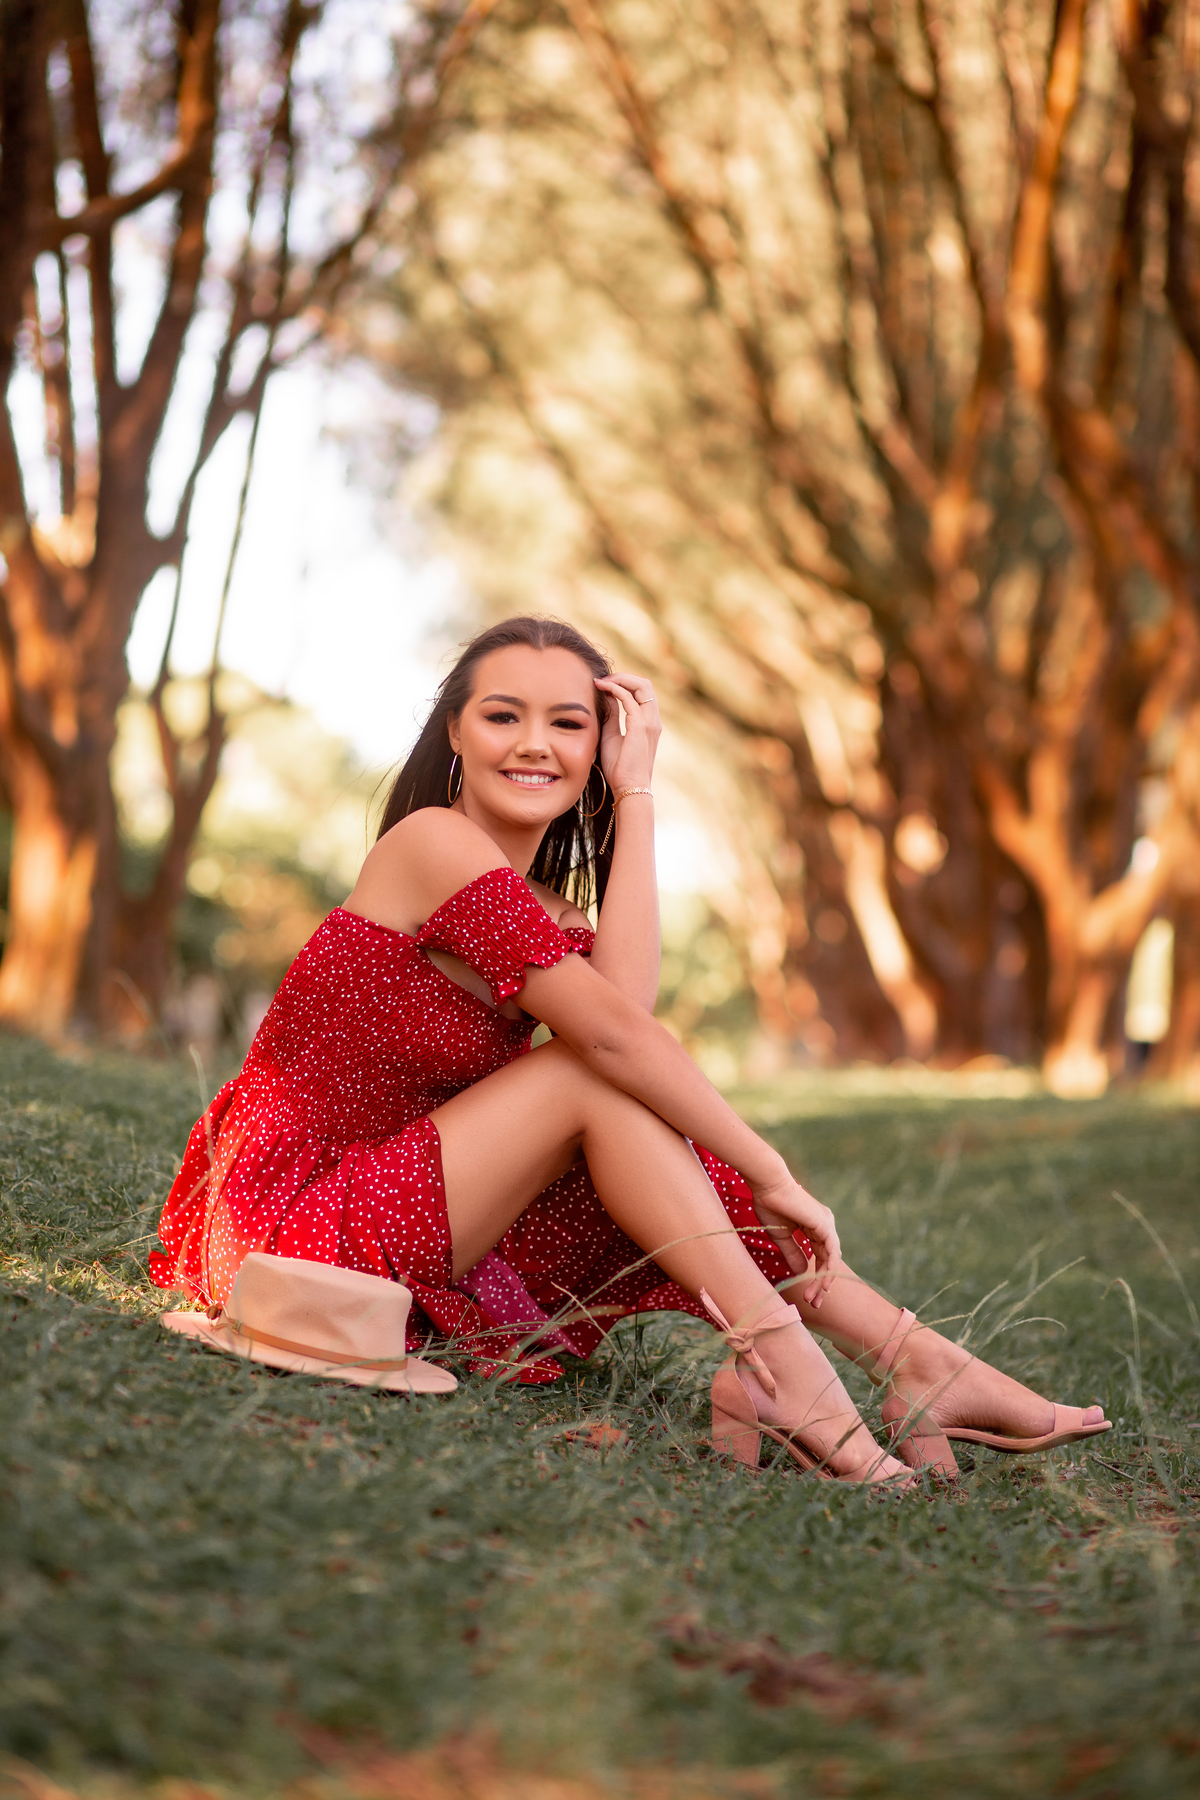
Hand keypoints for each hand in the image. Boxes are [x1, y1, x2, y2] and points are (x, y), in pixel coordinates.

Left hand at [594, 673, 660, 794]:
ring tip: (601, 681)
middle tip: (602, 679)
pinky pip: (629, 698)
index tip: (603, 684)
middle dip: (623, 677)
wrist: (629, 788)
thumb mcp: (611, 736)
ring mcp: (649, 722)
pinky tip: (601, 689)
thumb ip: (612, 716)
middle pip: (645, 684)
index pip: (641, 693)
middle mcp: (653, 720)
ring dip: (620, 679)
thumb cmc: (619, 768)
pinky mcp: (641, 726)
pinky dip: (615, 689)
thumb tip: (606, 697)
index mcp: (648, 723)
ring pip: (641, 686)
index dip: (624, 684)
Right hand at [750, 1171, 840, 1307]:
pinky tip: (823, 1284)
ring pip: (831, 1260)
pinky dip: (829, 1269)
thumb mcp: (781, 1235)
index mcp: (815, 1226)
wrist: (768, 1185)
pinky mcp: (824, 1225)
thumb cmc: (770, 1205)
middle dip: (821, 1284)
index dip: (815, 1277)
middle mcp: (825, 1225)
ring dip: (824, 1281)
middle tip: (813, 1303)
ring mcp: (827, 1224)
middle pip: (828, 1261)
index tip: (807, 1296)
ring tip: (814, 1298)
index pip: (819, 1257)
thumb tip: (801, 1272)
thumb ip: (793, 1253)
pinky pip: (831, 1252)